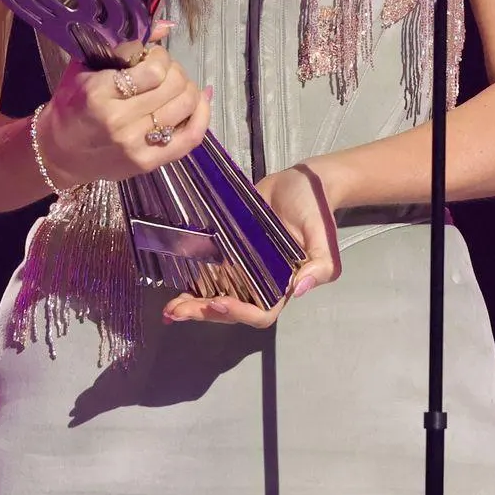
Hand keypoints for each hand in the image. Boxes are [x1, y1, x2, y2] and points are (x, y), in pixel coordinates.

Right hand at [37, 19, 211, 185]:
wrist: (58, 153)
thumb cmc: (70, 104)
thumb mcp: (86, 66)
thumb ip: (125, 45)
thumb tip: (166, 26)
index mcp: (99, 93)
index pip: (154, 69)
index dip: (160, 56)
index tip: (150, 57)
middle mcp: (119, 121)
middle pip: (175, 86)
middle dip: (175, 70)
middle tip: (163, 72)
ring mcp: (135, 145)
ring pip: (187, 106)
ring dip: (188, 89)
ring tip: (176, 87)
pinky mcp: (148, 163)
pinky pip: (191, 137)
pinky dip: (203, 114)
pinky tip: (201, 101)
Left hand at [162, 163, 341, 327]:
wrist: (303, 180)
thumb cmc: (315, 208)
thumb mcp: (324, 235)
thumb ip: (320, 265)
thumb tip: (300, 289)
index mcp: (284, 283)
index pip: (261, 312)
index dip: (239, 313)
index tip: (219, 303)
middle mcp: (261, 281)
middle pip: (231, 310)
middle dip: (205, 313)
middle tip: (179, 311)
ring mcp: (243, 266)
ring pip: (216, 294)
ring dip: (194, 304)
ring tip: (171, 307)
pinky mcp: (229, 249)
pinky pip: (210, 271)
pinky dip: (192, 282)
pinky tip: (174, 283)